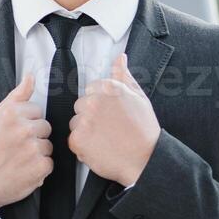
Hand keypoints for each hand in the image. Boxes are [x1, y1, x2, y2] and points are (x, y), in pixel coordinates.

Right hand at [0, 71, 53, 210]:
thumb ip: (15, 97)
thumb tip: (30, 77)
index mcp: (12, 114)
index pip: (36, 111)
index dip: (26, 122)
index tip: (13, 132)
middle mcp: (24, 130)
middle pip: (45, 127)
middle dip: (33, 136)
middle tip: (15, 147)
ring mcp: (33, 149)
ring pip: (48, 145)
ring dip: (37, 153)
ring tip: (18, 159)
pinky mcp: (41, 167)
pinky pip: (49, 163)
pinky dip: (38, 169)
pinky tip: (23, 169)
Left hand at [67, 52, 158, 186]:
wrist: (145, 159)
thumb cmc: (144, 131)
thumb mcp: (139, 97)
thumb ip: (124, 76)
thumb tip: (120, 58)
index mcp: (108, 88)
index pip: (90, 90)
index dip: (101, 105)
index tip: (111, 115)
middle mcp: (93, 102)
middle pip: (80, 106)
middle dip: (91, 117)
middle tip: (109, 128)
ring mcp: (84, 121)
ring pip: (75, 123)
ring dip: (86, 132)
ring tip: (106, 139)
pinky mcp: (77, 139)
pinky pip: (73, 140)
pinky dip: (84, 147)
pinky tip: (100, 148)